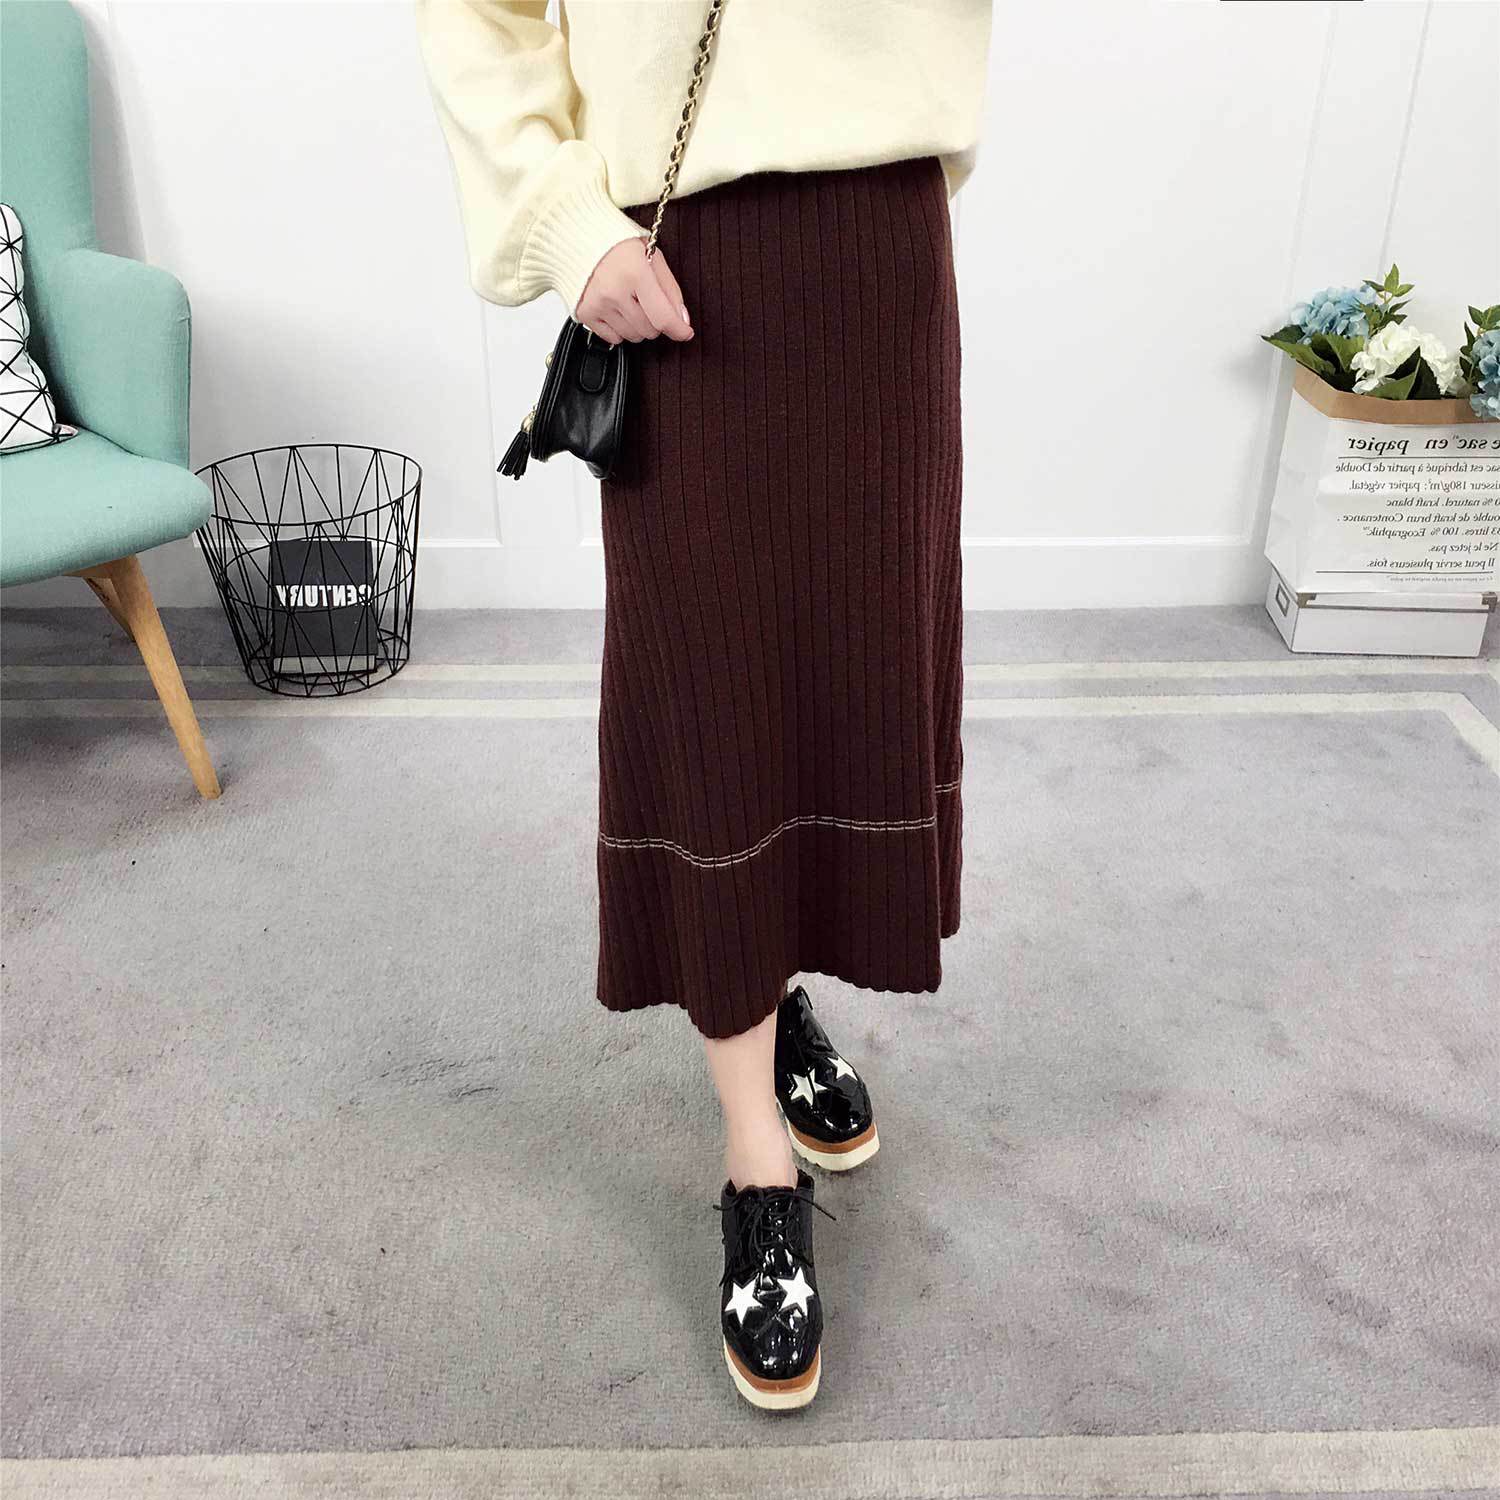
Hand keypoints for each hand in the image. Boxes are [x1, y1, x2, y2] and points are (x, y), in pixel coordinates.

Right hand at [576, 237, 693, 345]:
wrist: (582, 238)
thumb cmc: (619, 246)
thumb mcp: (653, 258)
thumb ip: (670, 290)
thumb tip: (681, 320)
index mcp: (635, 273)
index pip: (662, 317)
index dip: (678, 330)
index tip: (685, 333)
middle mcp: (614, 291)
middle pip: (649, 330)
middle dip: (655, 320)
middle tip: (647, 300)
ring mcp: (598, 304)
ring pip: (633, 336)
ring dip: (637, 325)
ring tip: (630, 301)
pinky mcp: (585, 313)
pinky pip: (613, 339)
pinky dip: (619, 329)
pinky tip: (616, 308)